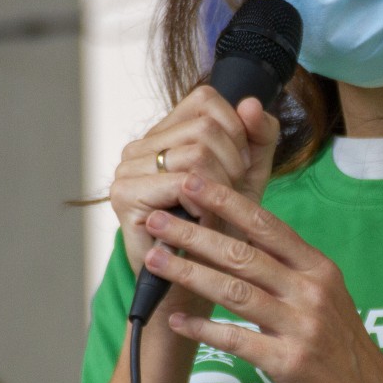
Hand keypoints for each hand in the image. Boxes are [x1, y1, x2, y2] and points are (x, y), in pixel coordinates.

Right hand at [109, 87, 280, 287]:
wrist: (201, 282)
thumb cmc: (222, 230)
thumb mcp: (249, 175)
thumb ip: (258, 136)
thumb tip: (251, 103)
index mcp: (165, 134)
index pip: (206, 100)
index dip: (236, 129)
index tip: (239, 166)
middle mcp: (140, 146)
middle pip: (206, 127)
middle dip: (234, 164)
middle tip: (229, 197)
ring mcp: (127, 169)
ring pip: (198, 153)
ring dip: (221, 189)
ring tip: (213, 212)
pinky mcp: (125, 196)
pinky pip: (183, 183)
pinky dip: (204, 206)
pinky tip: (200, 224)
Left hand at [142, 173, 382, 382]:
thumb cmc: (342, 347)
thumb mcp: (325, 296)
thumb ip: (288, 269)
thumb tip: (241, 238)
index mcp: (318, 268)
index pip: (266, 225)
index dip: (227, 201)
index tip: (192, 182)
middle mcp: (311, 291)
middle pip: (243, 254)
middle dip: (195, 233)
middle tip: (158, 220)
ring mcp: (302, 326)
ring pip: (235, 291)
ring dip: (189, 273)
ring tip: (155, 261)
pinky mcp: (290, 363)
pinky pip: (237, 340)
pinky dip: (203, 329)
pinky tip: (176, 320)